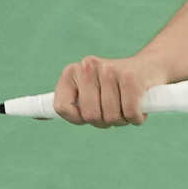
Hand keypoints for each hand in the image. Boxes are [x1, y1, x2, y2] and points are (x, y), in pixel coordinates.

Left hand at [52, 56, 166, 127]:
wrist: (150, 67)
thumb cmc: (115, 86)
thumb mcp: (88, 90)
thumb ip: (67, 102)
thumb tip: (37, 115)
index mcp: (72, 72)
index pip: (61, 107)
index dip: (76, 119)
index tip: (87, 116)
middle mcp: (88, 67)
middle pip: (89, 116)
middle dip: (104, 121)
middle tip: (114, 111)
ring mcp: (110, 71)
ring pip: (110, 117)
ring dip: (123, 120)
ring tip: (127, 106)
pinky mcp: (131, 78)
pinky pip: (129, 113)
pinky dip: (136, 118)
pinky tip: (140, 108)